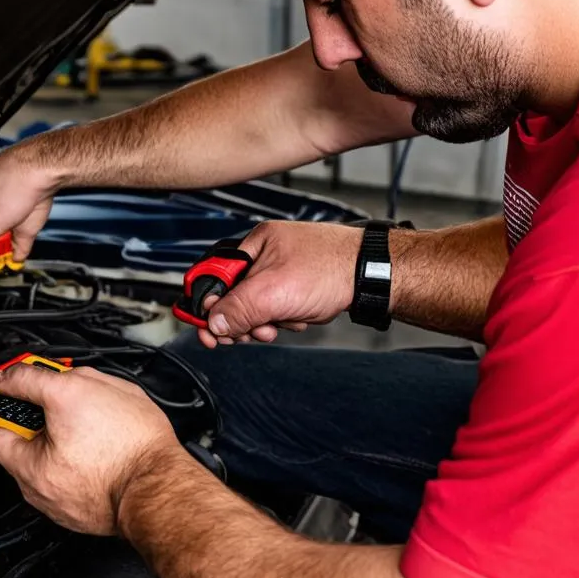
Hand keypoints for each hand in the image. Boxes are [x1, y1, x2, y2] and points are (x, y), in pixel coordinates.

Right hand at [0, 364, 180, 535]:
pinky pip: (105, 406)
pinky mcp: (140, 408)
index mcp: (64, 391)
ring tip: (53, 442)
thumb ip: (4, 448)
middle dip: (29, 403)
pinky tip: (89, 446)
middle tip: (13, 422)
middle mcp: (95, 384)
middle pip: (50, 384)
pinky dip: (91, 418)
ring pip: (80, 395)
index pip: (18, 378)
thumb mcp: (34, 475)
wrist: (156, 493)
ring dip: (63, 412)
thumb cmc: (107, 485)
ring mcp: (121, 393)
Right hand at [199, 221, 360, 347]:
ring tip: (284, 323)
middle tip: (254, 333)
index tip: (207, 332)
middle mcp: (266, 254)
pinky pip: (278, 308)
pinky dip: (286, 319)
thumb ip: (238, 308)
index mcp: (254, 245)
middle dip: (244, 320)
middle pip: (234, 296)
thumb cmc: (331, 269)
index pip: (214, 276)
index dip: (207, 307)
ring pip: (257, 307)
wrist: (371, 274)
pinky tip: (299, 318)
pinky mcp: (298, 285)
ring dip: (268, 322)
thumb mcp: (274, 292)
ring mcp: (283, 270)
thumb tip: (213, 323)